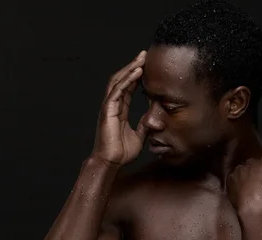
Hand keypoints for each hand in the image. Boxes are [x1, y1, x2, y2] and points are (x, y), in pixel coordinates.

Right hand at [93, 51, 146, 165]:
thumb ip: (145, 124)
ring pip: (118, 81)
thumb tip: (153, 117)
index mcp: (120, 109)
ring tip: (141, 59)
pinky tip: (137, 72)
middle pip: (122, 79)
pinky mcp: (107, 110)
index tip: (146, 65)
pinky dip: (127, 80)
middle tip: (144, 54)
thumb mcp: (140, 135)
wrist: (111, 162)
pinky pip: (118, 91)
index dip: (137, 75)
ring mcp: (109, 106)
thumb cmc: (122, 151)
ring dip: (130, 69)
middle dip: (133, 66)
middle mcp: (113, 105)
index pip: (129, 87)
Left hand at [227, 155, 261, 211]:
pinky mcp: (229, 180)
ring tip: (250, 188)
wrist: (256, 206)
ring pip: (243, 171)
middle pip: (256, 164)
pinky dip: (237, 184)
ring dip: (246, 176)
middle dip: (258, 171)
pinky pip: (233, 180)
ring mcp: (239, 170)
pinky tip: (241, 192)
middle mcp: (252, 161)